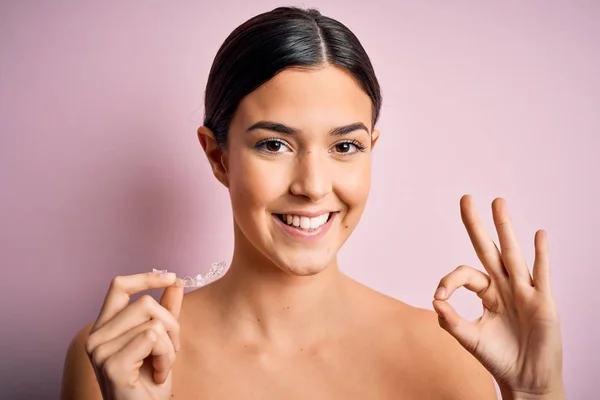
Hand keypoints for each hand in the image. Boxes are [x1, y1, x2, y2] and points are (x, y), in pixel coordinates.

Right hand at [85, 272, 183, 399]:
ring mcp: (100, 351)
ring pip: (153, 322)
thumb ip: (166, 310)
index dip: (146, 277)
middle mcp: (96, 336)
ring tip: (161, 366)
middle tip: (171, 349)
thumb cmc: (150, 381)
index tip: (171, 277)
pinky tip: (158, 374)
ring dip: (169, 346)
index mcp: (104, 327)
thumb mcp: (162, 340)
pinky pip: (153, 339)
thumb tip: (176, 281)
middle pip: (145, 303)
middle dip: (171, 324)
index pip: (119, 286)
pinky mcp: (112, 364)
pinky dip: (166, 357)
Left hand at [432, 195, 563, 398]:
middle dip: (477, 226)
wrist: (526, 380)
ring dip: (505, 228)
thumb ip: (451, 322)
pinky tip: (539, 234)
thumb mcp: (470, 340)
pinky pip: (541, 273)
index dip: (450, 280)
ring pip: (512, 254)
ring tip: (498, 202)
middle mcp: (504, 287)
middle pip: (489, 250)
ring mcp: (524, 291)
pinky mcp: (542, 301)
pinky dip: (541, 255)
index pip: (466, 274)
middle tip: (466, 198)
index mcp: (487, 293)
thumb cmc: (498, 358)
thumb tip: (435, 300)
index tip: (439, 296)